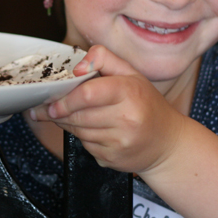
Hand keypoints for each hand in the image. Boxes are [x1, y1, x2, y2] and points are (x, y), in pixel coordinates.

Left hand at [29, 45, 184, 173]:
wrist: (167, 143)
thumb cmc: (146, 103)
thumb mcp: (131, 73)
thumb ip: (103, 58)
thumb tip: (77, 67)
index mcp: (130, 92)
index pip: (88, 94)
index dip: (66, 98)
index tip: (52, 100)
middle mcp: (127, 119)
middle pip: (78, 115)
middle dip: (60, 112)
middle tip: (50, 108)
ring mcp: (120, 142)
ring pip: (78, 131)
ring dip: (67, 123)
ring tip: (69, 115)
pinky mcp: (112, 159)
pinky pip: (85, 145)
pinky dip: (81, 137)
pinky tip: (91, 129)